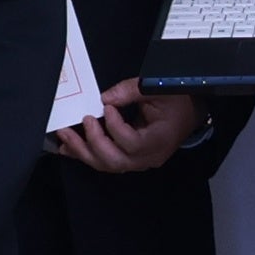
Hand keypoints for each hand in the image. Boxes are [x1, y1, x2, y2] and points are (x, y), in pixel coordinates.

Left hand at [49, 80, 202, 173]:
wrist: (190, 113)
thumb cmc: (178, 101)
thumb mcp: (158, 89)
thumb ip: (130, 92)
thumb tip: (103, 98)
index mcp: (159, 141)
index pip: (131, 143)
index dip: (114, 127)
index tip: (106, 107)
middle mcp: (148, 157)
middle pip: (114, 161)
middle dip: (92, 143)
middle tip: (81, 122)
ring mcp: (139, 161)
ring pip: (107, 165)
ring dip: (83, 151)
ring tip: (64, 136)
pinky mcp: (130, 159)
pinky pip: (106, 162)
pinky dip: (87, 155)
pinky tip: (69, 147)